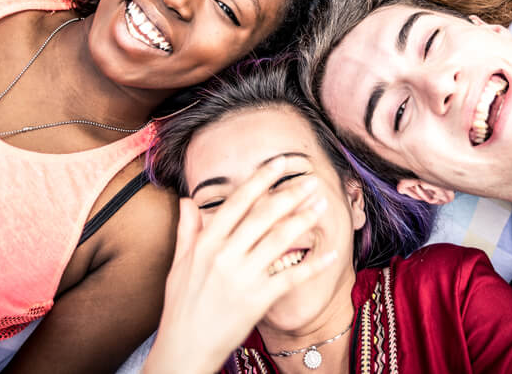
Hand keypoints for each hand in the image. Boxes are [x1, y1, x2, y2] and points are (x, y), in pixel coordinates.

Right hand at [142, 157, 338, 373]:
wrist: (185, 349)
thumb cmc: (182, 307)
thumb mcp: (178, 265)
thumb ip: (187, 231)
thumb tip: (188, 201)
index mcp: (206, 243)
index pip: (237, 202)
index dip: (260, 180)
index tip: (280, 163)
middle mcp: (224, 256)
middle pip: (264, 216)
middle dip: (291, 194)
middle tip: (312, 180)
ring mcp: (242, 278)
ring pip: (280, 240)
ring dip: (304, 220)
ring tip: (322, 205)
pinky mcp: (258, 300)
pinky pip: (292, 277)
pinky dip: (315, 264)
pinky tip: (333, 253)